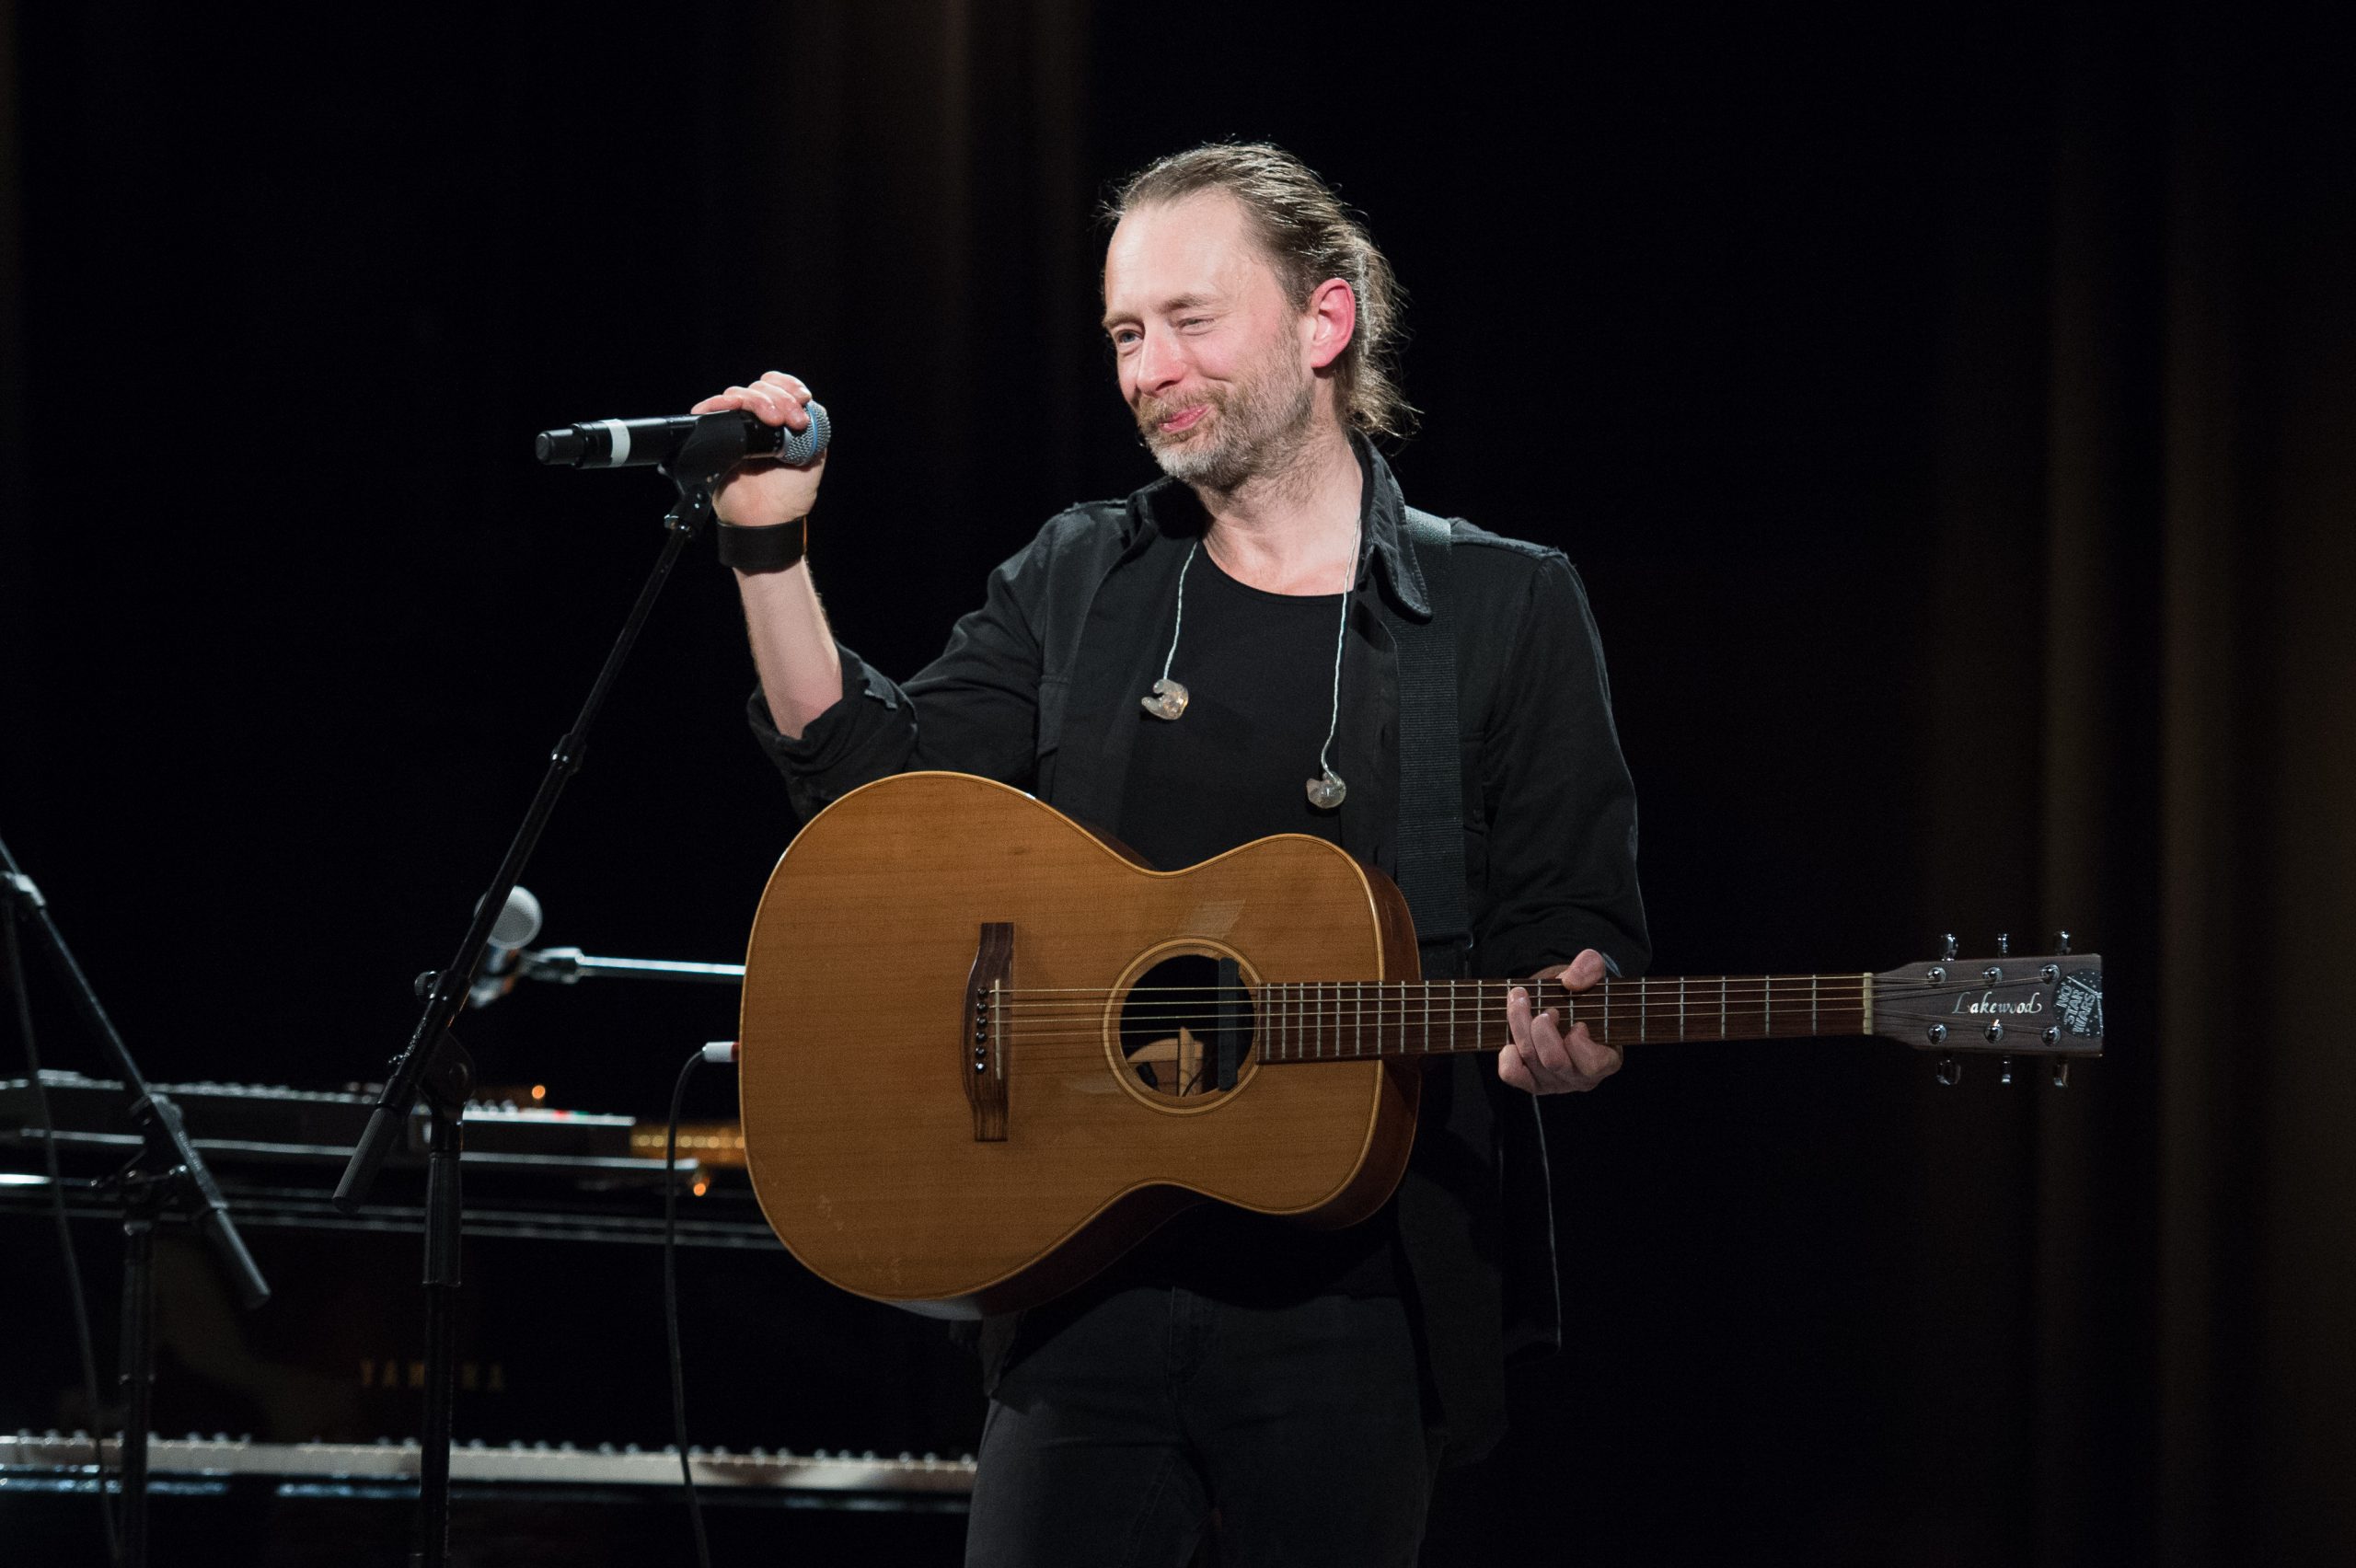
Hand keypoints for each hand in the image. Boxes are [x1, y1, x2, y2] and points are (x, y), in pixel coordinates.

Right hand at [691, 371, 827, 526]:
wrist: (768, 518)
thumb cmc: (791, 492)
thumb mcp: (814, 455)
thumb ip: (815, 427)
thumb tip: (805, 404)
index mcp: (779, 420)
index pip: (778, 386)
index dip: (790, 386)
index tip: (803, 400)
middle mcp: (756, 419)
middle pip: (761, 387)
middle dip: (781, 398)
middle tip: (794, 422)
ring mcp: (735, 427)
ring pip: (739, 394)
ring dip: (759, 401)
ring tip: (775, 421)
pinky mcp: (715, 436)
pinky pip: (712, 410)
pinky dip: (718, 404)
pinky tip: (731, 407)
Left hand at [1498, 948, 1620, 1093]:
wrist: (1563, 1006)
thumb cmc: (1583, 995)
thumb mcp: (1593, 973)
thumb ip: (1590, 967)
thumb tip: (1571, 982)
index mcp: (1607, 1059)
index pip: (1594, 1064)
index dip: (1580, 1042)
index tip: (1578, 1021)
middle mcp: (1581, 1078)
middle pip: (1553, 1060)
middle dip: (1541, 1027)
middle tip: (1546, 1008)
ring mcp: (1555, 1083)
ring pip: (1530, 1059)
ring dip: (1520, 1025)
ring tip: (1521, 1001)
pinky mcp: (1532, 1081)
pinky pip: (1512, 1074)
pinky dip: (1507, 1054)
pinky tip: (1512, 1035)